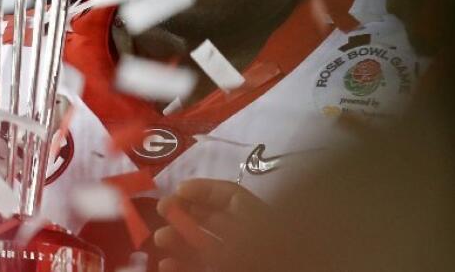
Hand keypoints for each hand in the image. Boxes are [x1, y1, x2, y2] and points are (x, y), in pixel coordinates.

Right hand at [153, 179, 275, 271]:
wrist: (295, 269)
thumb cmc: (269, 257)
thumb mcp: (246, 243)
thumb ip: (222, 226)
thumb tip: (190, 203)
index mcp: (261, 224)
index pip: (233, 199)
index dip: (205, 190)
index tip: (179, 190)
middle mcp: (249, 241)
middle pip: (215, 221)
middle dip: (186, 214)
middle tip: (162, 210)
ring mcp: (238, 261)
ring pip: (205, 248)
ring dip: (180, 241)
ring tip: (160, 239)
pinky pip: (203, 269)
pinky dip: (184, 266)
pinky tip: (167, 265)